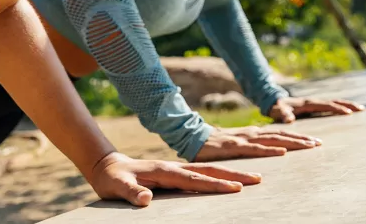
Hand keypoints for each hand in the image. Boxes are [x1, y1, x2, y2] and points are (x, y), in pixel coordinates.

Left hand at [87, 152, 260, 206]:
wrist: (107, 167)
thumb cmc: (112, 180)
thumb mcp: (117, 187)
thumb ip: (131, 193)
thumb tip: (147, 199)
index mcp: (163, 170)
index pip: (193, 179)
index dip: (215, 184)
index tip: (236, 188)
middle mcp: (173, 168)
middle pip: (208, 171)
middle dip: (234, 175)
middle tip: (258, 180)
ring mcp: (175, 169)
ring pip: (208, 171)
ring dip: (231, 174)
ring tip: (253, 178)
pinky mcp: (175, 174)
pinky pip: (201, 175)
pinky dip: (219, 176)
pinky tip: (230, 181)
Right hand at [193, 125, 321, 159]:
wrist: (192, 137)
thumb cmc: (214, 144)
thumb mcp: (237, 144)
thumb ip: (251, 146)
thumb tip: (267, 150)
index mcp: (253, 133)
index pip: (280, 134)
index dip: (298, 137)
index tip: (315, 141)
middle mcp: (252, 134)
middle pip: (281, 135)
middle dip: (301, 139)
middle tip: (319, 143)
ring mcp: (244, 139)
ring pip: (273, 139)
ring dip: (292, 142)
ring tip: (309, 146)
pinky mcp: (234, 146)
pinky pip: (255, 149)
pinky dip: (270, 149)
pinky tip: (282, 152)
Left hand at [268, 97, 364, 122]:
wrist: (273, 101)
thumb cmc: (275, 108)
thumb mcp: (277, 111)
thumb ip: (283, 114)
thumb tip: (289, 119)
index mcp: (307, 103)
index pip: (325, 105)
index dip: (337, 109)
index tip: (349, 112)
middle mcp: (313, 101)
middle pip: (333, 102)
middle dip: (347, 104)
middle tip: (362, 108)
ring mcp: (314, 103)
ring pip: (333, 102)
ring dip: (346, 104)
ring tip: (360, 108)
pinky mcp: (314, 106)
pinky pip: (330, 106)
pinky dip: (340, 107)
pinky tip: (347, 111)